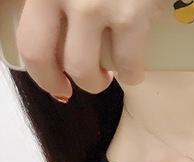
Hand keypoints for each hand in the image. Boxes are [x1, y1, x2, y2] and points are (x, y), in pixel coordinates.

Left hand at [15, 0, 162, 96]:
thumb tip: (29, 17)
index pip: (26, 37)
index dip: (38, 70)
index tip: (53, 80)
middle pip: (45, 57)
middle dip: (58, 81)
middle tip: (73, 85)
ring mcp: (94, 4)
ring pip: (83, 68)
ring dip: (95, 82)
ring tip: (108, 76)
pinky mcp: (131, 14)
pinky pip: (128, 65)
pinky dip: (131, 75)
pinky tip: (132, 71)